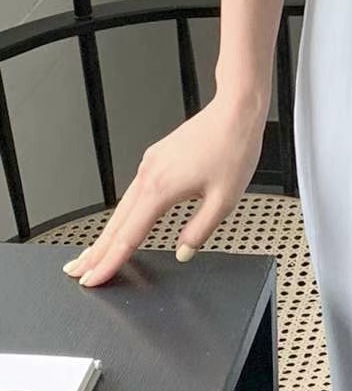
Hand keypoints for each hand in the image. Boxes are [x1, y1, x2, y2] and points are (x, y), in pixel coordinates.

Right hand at [61, 90, 266, 286]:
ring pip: (122, 206)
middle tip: (76, 272)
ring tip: (93, 253)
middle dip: (95, 250)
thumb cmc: (233, 148)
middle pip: (116, 222)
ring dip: (106, 231)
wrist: (236, 110)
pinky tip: (123, 220)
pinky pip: (133, 191)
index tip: (93, 280)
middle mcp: (149, 174)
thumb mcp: (225, 200)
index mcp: (161, 189)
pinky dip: (122, 211)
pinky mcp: (156, 156)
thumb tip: (183, 252)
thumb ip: (200, 230)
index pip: (128, 236)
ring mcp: (150, 163)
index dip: (109, 262)